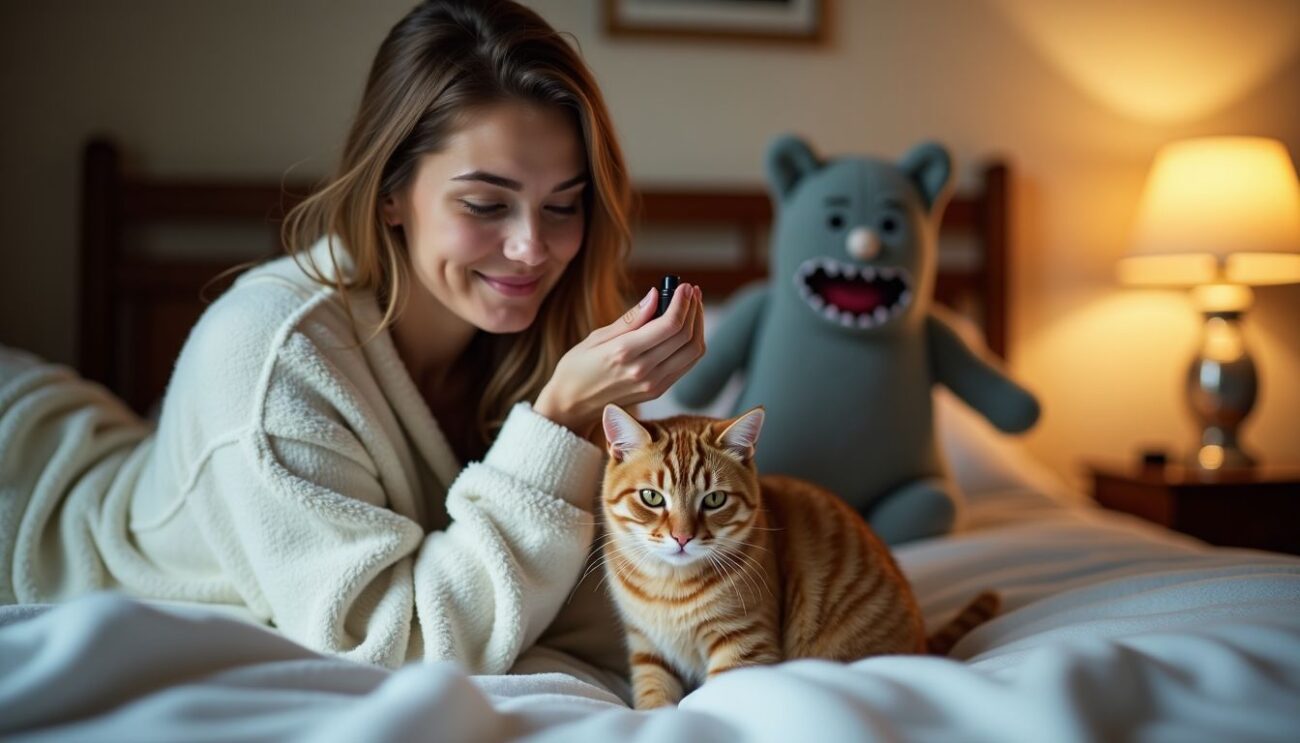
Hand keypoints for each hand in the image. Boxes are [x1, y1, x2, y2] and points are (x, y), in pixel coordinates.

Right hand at [535, 282, 704, 434]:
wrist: (571, 405)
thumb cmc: (577, 367)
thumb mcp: (597, 337)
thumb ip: (630, 318)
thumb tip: (654, 295)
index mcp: (623, 352)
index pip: (669, 325)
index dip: (683, 302)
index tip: (685, 286)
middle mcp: (642, 371)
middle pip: (685, 336)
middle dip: (694, 308)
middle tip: (691, 291)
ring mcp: (653, 384)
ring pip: (693, 351)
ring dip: (698, 325)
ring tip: (692, 306)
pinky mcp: (658, 391)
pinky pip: (687, 364)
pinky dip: (692, 342)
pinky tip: (686, 327)